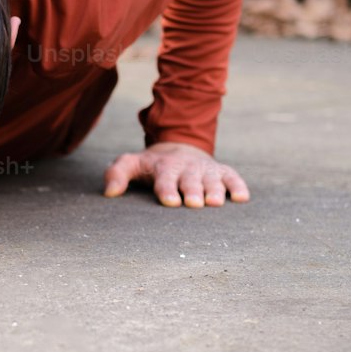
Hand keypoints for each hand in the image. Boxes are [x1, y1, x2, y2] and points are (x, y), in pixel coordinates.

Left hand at [103, 142, 249, 207]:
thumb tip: (109, 193)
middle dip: (192, 190)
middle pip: (190, 180)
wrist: (179, 148)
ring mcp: (206, 170)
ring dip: (214, 190)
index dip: (167, 189)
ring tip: (215, 203)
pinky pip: (233, 177)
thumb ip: (117, 174)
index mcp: (164, 167)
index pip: (164, 179)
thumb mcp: (132, 164)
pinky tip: (241, 198)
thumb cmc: (152, 165)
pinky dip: (238, 186)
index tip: (170, 202)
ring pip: (212, 180)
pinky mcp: (222, 172)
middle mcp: (187, 168)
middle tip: (194, 203)